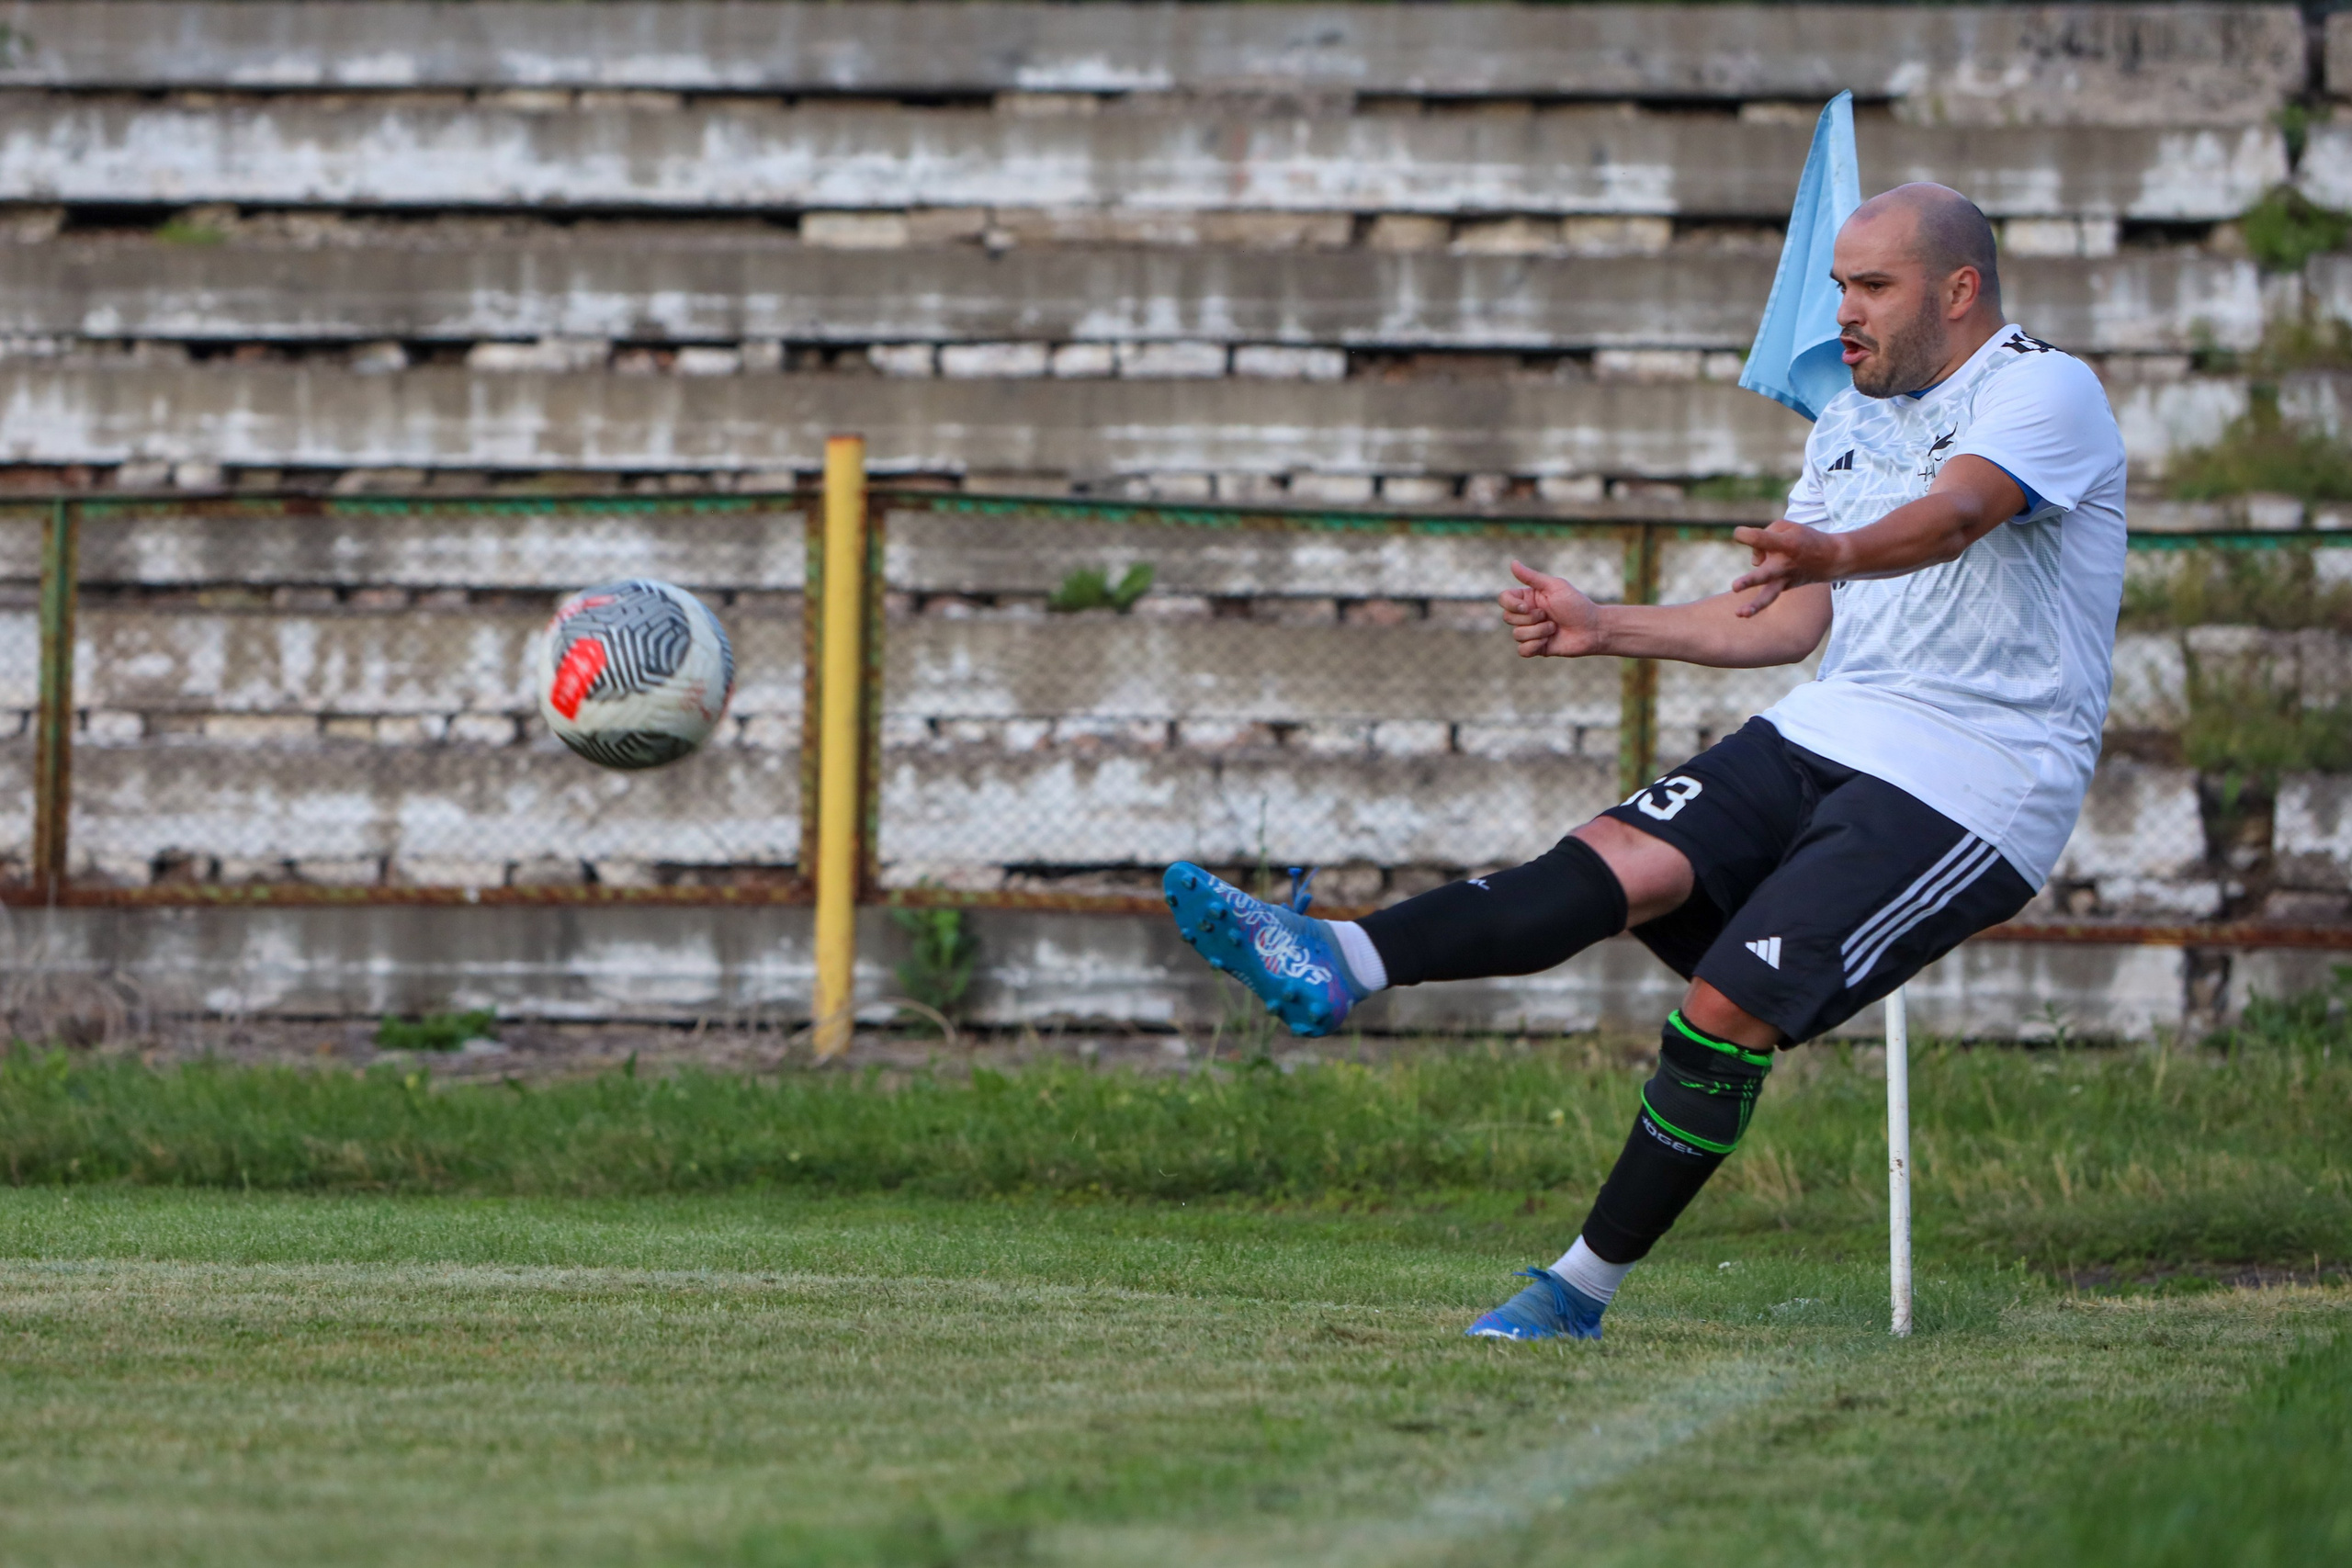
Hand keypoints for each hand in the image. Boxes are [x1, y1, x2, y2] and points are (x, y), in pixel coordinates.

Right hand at [1497, 559, 1604, 657]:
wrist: (1593, 629)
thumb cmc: (1577, 605)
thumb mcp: (1555, 586)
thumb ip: (1531, 577)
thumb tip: (1512, 563)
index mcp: (1529, 598)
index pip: (1504, 599)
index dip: (1510, 605)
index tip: (1526, 607)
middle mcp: (1527, 615)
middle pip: (1508, 618)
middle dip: (1529, 619)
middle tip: (1548, 615)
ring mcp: (1531, 631)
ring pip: (1516, 634)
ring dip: (1538, 632)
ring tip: (1554, 628)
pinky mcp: (1536, 647)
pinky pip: (1522, 650)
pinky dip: (1534, 646)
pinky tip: (1548, 641)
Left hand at [1729, 520, 1843, 616]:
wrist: (1832, 559)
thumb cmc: (1803, 539)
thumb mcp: (1786, 527)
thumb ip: (1763, 537)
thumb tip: (1755, 562)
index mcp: (1786, 544)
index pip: (1760, 539)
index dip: (1745, 536)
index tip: (1739, 533)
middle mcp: (1784, 564)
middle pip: (1764, 574)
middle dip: (1749, 581)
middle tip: (1734, 587)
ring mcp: (1785, 579)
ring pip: (1769, 595)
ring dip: (1755, 606)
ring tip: (1739, 614)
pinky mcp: (1784, 588)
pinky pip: (1768, 588)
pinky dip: (1763, 578)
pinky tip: (1764, 575)